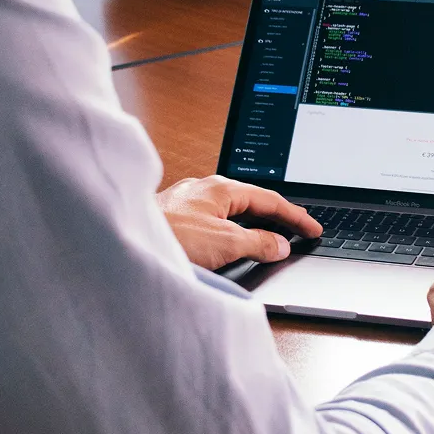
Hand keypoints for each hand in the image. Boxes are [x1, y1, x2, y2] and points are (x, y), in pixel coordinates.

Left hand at [157, 175, 321, 270]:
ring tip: (270, 241)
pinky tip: (230, 245)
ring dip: (253, 226)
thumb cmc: (167, 236)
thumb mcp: (224, 243)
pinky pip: (214, 222)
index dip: (296, 216)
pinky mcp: (174, 219)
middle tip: (298, 232)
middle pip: (251, 202)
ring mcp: (187, 203)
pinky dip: (231, 232)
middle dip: (276, 217)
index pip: (270, 199)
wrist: (120, 244)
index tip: (313, 229)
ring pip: (231, 213)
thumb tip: (280, 245)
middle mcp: (204, 189)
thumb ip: (257, 243)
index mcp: (221, 187)